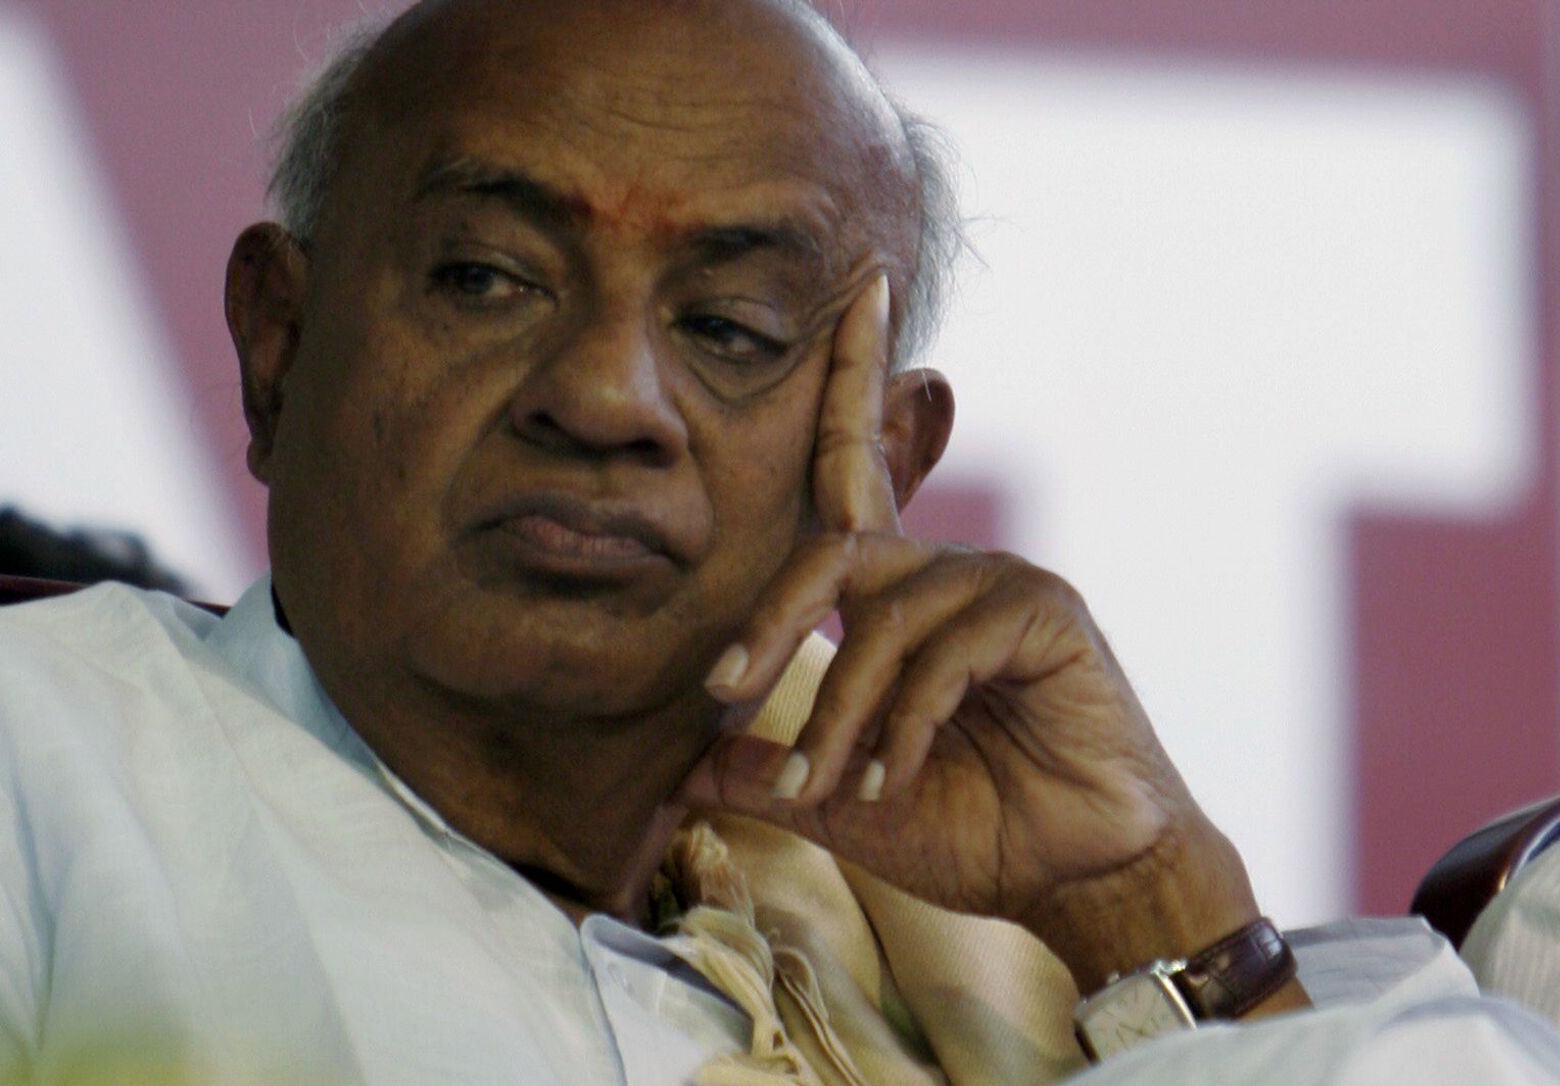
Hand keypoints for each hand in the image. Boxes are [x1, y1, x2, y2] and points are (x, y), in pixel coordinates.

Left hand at [679, 276, 1265, 989]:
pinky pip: (944, 647)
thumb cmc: (973, 828)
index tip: (858, 287)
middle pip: (833, 545)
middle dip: (769, 619)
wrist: (1077, 876)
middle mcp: (946, 571)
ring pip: (880, 616)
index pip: (858, 470)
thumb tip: (685, 771)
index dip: (852, 379)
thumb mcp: (843, 801)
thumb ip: (772, 770)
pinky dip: (908, 719)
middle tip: (723, 690)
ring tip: (832, 788)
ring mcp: (1002, 583)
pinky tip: (903, 775)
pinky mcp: (1046, 612)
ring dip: (844, 710)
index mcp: (899, 595)